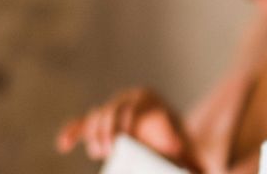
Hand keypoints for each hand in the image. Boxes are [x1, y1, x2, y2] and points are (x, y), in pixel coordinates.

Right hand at [56, 87, 192, 166]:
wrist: (168, 137)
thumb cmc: (177, 143)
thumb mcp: (187, 147)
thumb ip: (195, 160)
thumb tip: (203, 173)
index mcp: (149, 100)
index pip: (133, 108)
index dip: (125, 122)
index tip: (124, 142)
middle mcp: (129, 99)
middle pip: (111, 110)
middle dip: (106, 130)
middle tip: (107, 152)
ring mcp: (112, 108)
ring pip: (95, 116)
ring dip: (93, 134)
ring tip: (100, 153)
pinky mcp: (98, 122)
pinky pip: (82, 123)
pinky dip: (72, 131)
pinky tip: (63, 145)